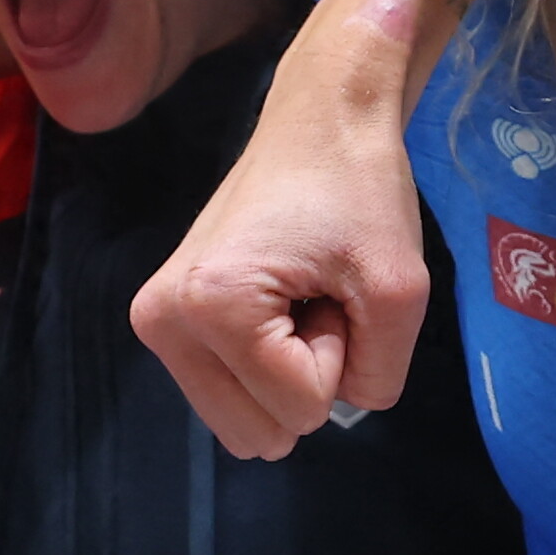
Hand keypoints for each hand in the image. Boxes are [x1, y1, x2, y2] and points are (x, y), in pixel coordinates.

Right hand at [134, 41, 433, 458]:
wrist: (319, 123)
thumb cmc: (359, 190)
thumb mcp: (400, 290)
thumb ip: (378, 376)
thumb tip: (333, 408)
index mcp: (209, 307)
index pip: (303, 408)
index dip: (341, 352)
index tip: (334, 285)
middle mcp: (161, 322)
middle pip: (262, 431)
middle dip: (309, 375)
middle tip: (317, 296)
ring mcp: (156, 323)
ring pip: (245, 423)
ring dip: (290, 373)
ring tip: (300, 298)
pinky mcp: (164, 322)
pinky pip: (232, 397)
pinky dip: (269, 364)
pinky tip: (280, 302)